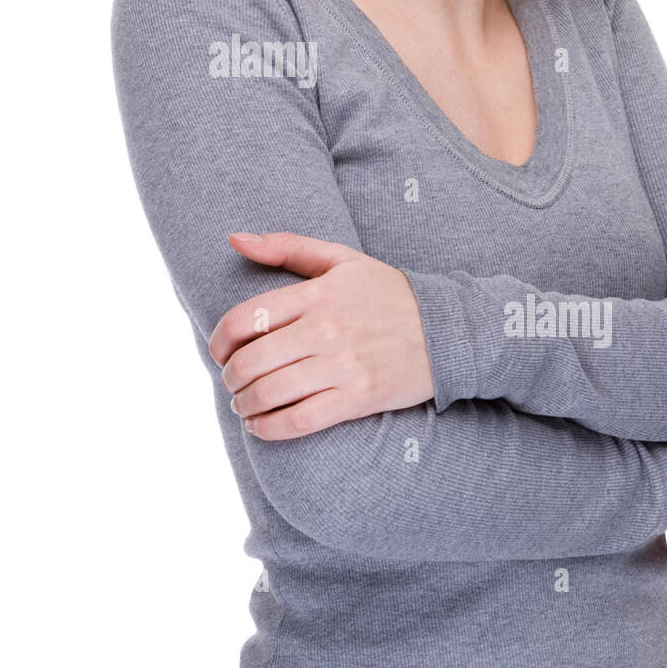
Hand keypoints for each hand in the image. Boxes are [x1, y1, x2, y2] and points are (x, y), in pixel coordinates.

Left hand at [208, 231, 434, 438]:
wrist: (448, 329)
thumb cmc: (388, 293)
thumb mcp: (341, 258)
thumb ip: (287, 246)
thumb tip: (235, 239)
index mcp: (316, 294)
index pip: (245, 319)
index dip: (219, 341)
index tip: (218, 352)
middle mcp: (324, 329)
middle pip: (251, 360)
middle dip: (229, 378)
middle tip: (231, 383)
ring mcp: (342, 365)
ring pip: (270, 392)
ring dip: (245, 404)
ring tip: (243, 405)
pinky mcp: (359, 397)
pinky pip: (300, 420)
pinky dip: (270, 428)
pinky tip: (261, 426)